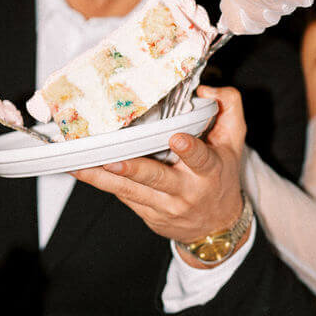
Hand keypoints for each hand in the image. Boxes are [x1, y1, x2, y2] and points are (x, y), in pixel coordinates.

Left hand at [72, 86, 248, 263]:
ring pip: (131, 191)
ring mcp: (165, 205)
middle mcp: (186, 190)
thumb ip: (229, 107)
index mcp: (209, 171)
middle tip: (114, 159)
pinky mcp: (147, 214)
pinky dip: (102, 183)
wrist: (217, 226)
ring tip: (80, 165)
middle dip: (134, 169)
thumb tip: (205, 88)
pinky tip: (82, 171)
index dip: (189, 150)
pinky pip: (123, 197)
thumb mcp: (235, 142)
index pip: (200, 160)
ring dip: (103, 178)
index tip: (177, 139)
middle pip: (157, 179)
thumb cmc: (222, 178)